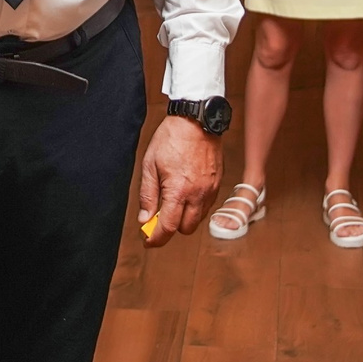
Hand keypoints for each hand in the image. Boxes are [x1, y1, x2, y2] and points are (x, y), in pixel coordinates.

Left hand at [137, 115, 220, 245]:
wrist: (196, 120)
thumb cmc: (171, 139)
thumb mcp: (150, 165)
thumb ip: (147, 195)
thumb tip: (145, 219)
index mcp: (179, 190)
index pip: (168, 227)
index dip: (156, 239)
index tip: (148, 241)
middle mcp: (198, 194)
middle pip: (186, 229)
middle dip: (172, 227)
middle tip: (159, 217)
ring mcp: (210, 190)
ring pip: (198, 219)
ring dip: (185, 217)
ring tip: (172, 201)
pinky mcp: (218, 184)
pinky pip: (207, 206)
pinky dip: (196, 206)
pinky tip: (186, 193)